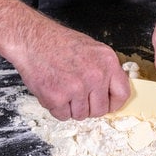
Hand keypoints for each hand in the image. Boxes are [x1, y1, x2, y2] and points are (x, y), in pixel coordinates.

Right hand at [12, 23, 129, 120]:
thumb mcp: (93, 50)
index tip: (107, 104)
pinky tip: (53, 90)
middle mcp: (95, 76)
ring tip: (63, 88)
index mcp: (108, 62)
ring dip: (71, 107)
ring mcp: (76, 88)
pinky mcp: (57, 97)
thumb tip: (112, 91)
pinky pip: (62, 116)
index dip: (113, 103)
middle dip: (89, 107)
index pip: (122, 94)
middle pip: (100, 110)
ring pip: (81, 115)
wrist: (32, 39)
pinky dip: (56, 108)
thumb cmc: (59, 43)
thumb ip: (105, 71)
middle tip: (77, 95)